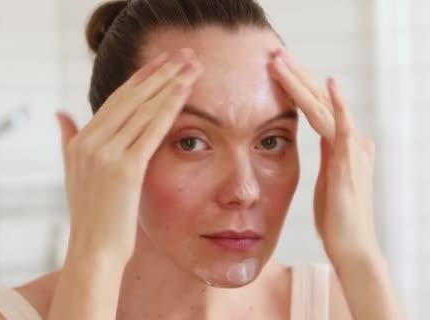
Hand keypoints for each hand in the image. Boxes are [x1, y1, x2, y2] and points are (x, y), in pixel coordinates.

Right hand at [56, 49, 203, 261]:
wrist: (94, 251)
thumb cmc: (91, 216)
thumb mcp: (73, 173)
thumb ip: (68, 140)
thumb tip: (60, 114)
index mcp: (80, 141)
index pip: (116, 100)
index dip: (141, 79)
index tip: (162, 63)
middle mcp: (90, 142)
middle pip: (131, 98)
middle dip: (160, 73)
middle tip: (184, 54)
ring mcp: (106, 154)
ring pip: (143, 109)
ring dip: (171, 84)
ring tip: (192, 65)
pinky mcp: (125, 168)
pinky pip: (151, 130)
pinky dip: (169, 107)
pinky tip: (185, 92)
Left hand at [269, 49, 378, 262]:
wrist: (353, 246)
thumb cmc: (337, 219)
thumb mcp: (327, 180)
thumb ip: (325, 158)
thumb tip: (317, 143)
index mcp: (343, 145)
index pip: (317, 108)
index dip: (298, 88)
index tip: (277, 70)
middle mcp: (352, 141)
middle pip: (320, 100)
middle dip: (297, 76)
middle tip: (276, 55)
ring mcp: (353, 148)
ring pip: (324, 107)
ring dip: (302, 83)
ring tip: (282, 61)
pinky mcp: (349, 160)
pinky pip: (342, 126)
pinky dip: (337, 103)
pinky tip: (329, 83)